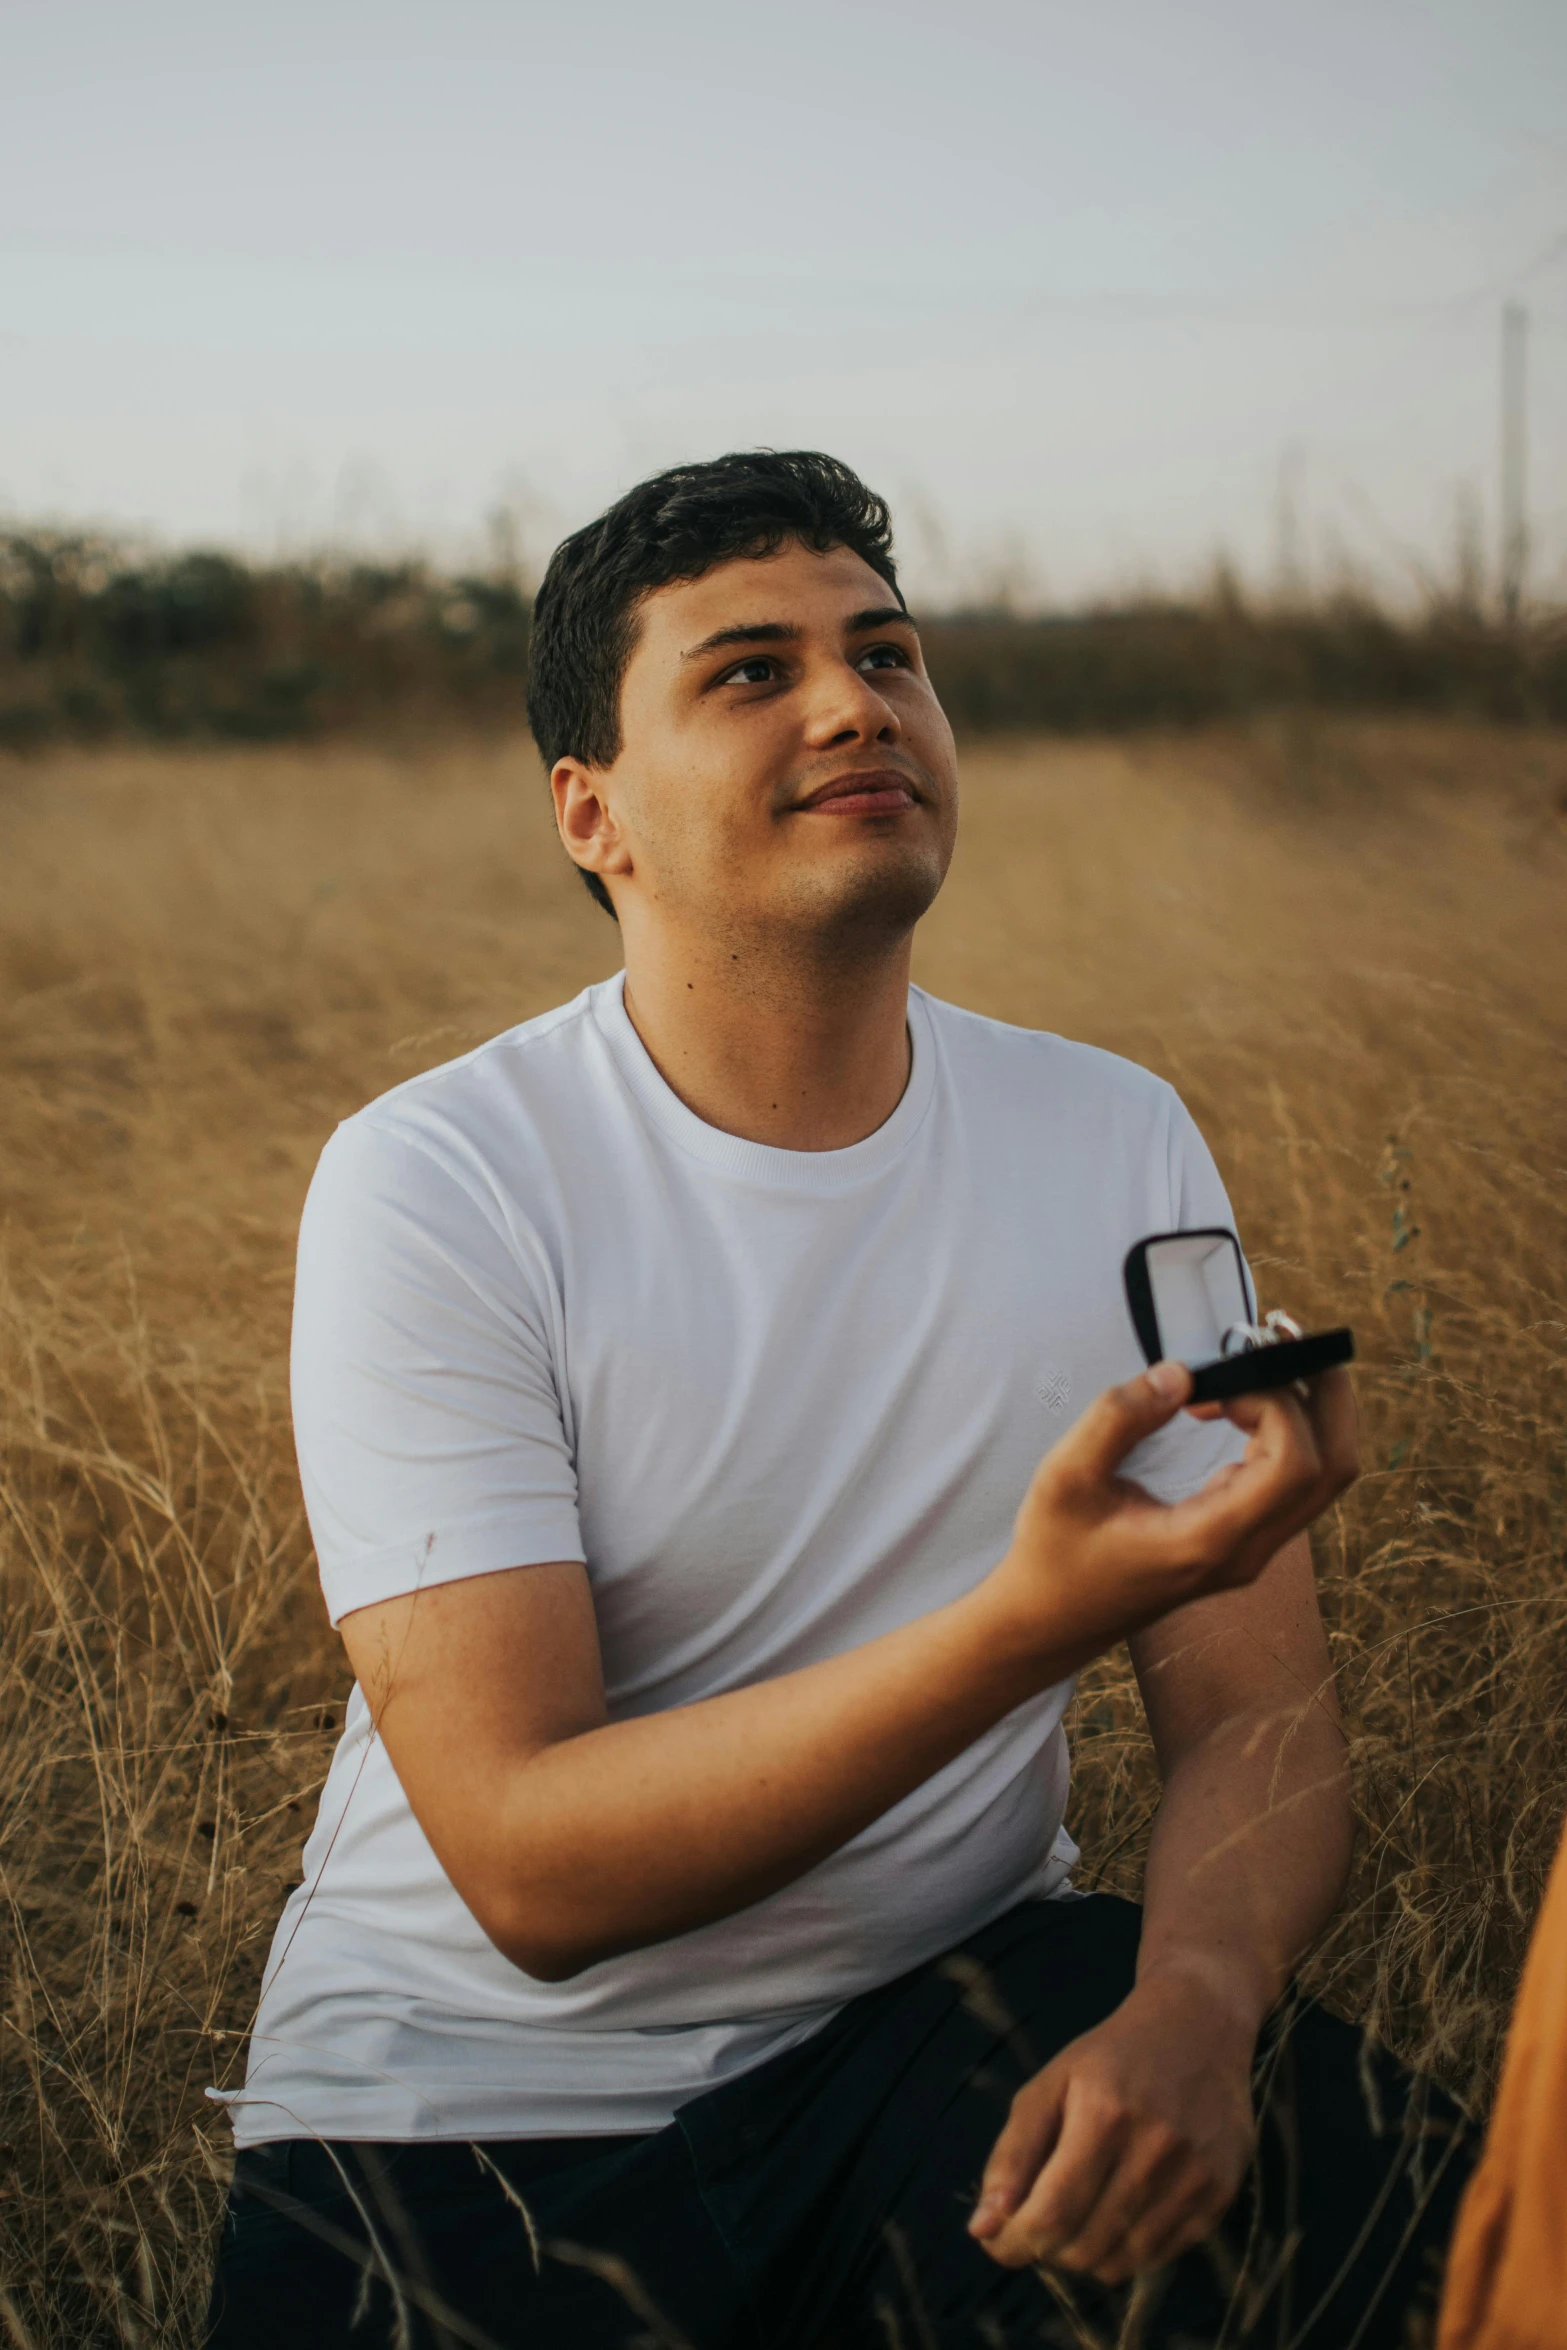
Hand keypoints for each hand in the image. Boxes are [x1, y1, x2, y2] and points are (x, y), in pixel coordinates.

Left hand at [968, 1971, 1256, 2281]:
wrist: (1199, 2026)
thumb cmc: (1112, 2057)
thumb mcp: (1051, 2084)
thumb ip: (1013, 2155)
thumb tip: (983, 2228)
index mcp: (1105, 2113)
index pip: (1053, 2213)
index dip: (1016, 2242)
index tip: (997, 2242)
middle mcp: (1156, 2148)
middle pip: (1085, 2245)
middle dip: (1047, 2247)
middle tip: (1039, 2221)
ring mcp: (1195, 2175)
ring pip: (1121, 2262)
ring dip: (1084, 2254)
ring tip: (1077, 2216)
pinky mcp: (1220, 2194)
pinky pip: (1159, 2257)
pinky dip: (1127, 2251)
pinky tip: (1117, 2213)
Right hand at [986, 1362, 1358, 1668]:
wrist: (1047, 1623)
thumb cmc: (1053, 1555)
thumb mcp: (1065, 1476)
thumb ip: (1119, 1417)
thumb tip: (1180, 1374)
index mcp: (1212, 1541)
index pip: (1295, 1465)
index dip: (1275, 1405)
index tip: (1216, 1385)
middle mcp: (1247, 1551)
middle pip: (1335, 1467)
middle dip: (1324, 1393)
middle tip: (1281, 1341)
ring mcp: (1250, 1551)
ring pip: (1323, 1476)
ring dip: (1308, 1409)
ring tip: (1259, 1363)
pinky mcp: (1240, 1541)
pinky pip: (1293, 1483)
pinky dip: (1284, 1431)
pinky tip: (1233, 1405)